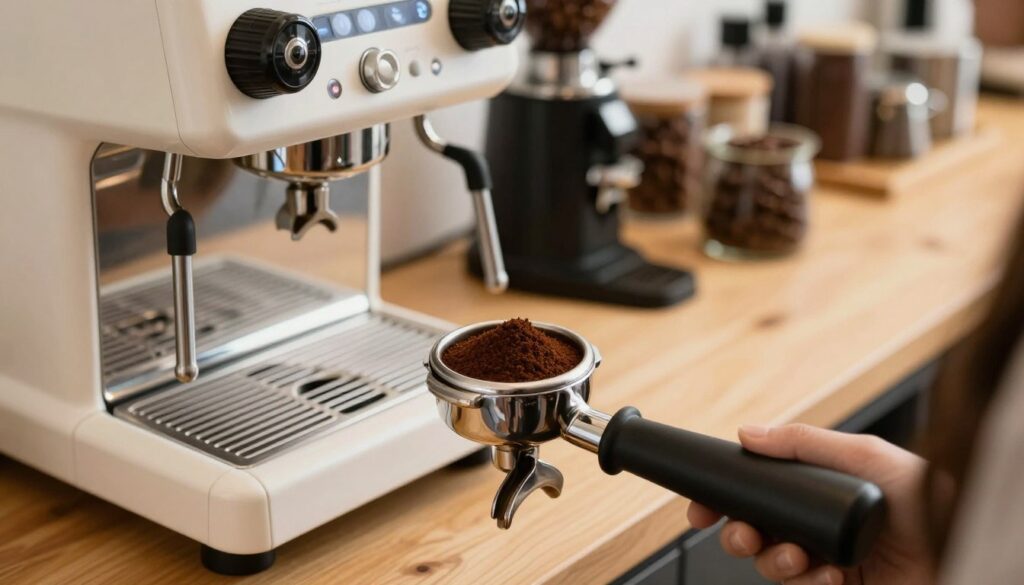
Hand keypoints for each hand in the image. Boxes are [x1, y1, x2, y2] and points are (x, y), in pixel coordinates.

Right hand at [687, 424, 933, 584]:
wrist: (960, 545)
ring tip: (797, 556)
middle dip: (738, 535)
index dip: (723, 501)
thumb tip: (749, 432)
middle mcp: (816, 523)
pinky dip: (808, 582)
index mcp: (816, 488)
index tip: (701, 507)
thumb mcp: (864, 455)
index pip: (757, 493)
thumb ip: (804, 442)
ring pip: (771, 565)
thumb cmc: (926, 497)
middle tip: (744, 535)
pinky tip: (829, 574)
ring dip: (774, 562)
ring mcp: (825, 558)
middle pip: (754, 532)